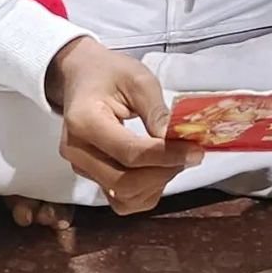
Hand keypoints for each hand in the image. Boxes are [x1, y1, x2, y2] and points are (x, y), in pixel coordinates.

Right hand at [47, 37, 203, 214]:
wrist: (83, 76)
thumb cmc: (110, 72)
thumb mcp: (137, 78)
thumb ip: (155, 110)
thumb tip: (175, 141)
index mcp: (84, 120)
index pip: (128, 152)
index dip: (165, 156)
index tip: (194, 150)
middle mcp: (77, 151)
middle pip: (124, 181)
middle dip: (163, 172)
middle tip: (190, 154)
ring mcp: (81, 168)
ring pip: (123, 196)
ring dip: (156, 184)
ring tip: (174, 159)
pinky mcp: (91, 177)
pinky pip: (121, 200)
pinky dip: (145, 191)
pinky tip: (158, 169)